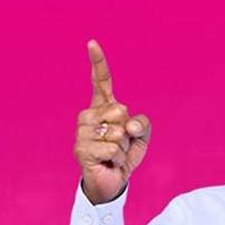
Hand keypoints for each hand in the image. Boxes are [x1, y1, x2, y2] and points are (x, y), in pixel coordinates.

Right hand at [74, 40, 150, 203]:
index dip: (98, 63)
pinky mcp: (81, 149)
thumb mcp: (142, 136)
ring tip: (114, 155)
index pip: (101, 82)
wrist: (113, 181)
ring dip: (124, 148)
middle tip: (121, 144)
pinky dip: (119, 159)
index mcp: (103, 108)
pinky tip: (109, 163)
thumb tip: (127, 126)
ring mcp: (83, 132)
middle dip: (129, 131)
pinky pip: (113, 148)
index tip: (92, 43)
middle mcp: (89, 116)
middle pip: (121, 110)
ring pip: (118, 132)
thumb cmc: (125, 155)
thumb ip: (142, 124)